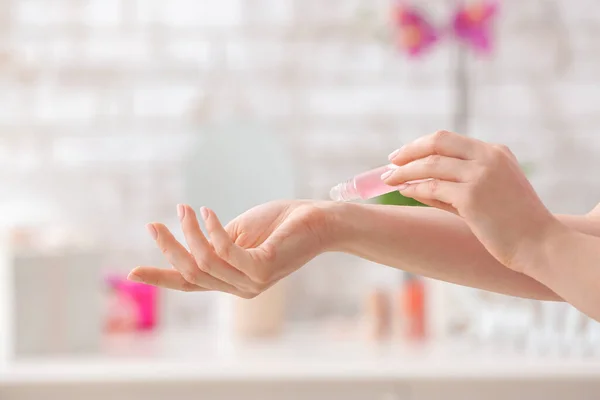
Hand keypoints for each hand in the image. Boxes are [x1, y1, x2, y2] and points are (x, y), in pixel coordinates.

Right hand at [128, 201, 330, 297]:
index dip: (161, 277)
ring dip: (189, 232)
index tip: (131, 273)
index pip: (190, 284)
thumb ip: (214, 242)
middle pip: (191, 274)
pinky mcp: (264, 268)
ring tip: (185, 208)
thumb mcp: (238, 233)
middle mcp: (240, 288)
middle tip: (154, 224)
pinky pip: (226, 251)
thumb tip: (190, 236)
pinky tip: (207, 212)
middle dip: (168, 248)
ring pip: (204, 262)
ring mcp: (253, 281)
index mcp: (231, 280)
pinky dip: (212, 230)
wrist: (317, 220)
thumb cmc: (279, 224)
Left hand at [382, 130, 562, 272]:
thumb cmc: (514, 223)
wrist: (540, 244)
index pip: (448, 139)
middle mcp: (488, 157)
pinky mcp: (472, 196)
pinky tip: (405, 192)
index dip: (421, 144)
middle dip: (408, 151)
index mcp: (495, 152)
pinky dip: (415, 188)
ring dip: (405, 172)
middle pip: (436, 143)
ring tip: (389, 180)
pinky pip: (433, 188)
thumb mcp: (489, 192)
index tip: (403, 154)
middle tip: (390, 162)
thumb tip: (416, 184)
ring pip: (430, 165)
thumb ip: (457, 184)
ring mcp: (480, 175)